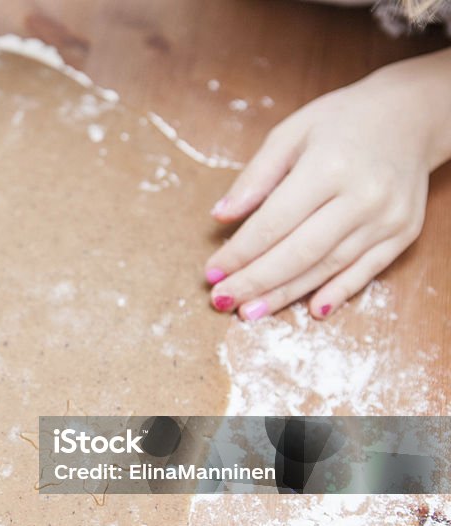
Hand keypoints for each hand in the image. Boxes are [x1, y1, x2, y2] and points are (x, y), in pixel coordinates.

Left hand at [204, 50, 450, 320]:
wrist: (412, 114)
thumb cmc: (342, 121)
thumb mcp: (290, 133)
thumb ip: (255, 177)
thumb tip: (220, 216)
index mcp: (329, 167)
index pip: (273, 223)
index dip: (239, 253)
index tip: (212, 272)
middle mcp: (362, 196)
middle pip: (299, 253)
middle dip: (256, 282)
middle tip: (223, 300)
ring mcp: (387, 218)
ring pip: (328, 267)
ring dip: (286, 294)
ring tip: (251, 312)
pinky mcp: (404, 233)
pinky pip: (366, 272)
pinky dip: (338, 293)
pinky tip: (311, 311)